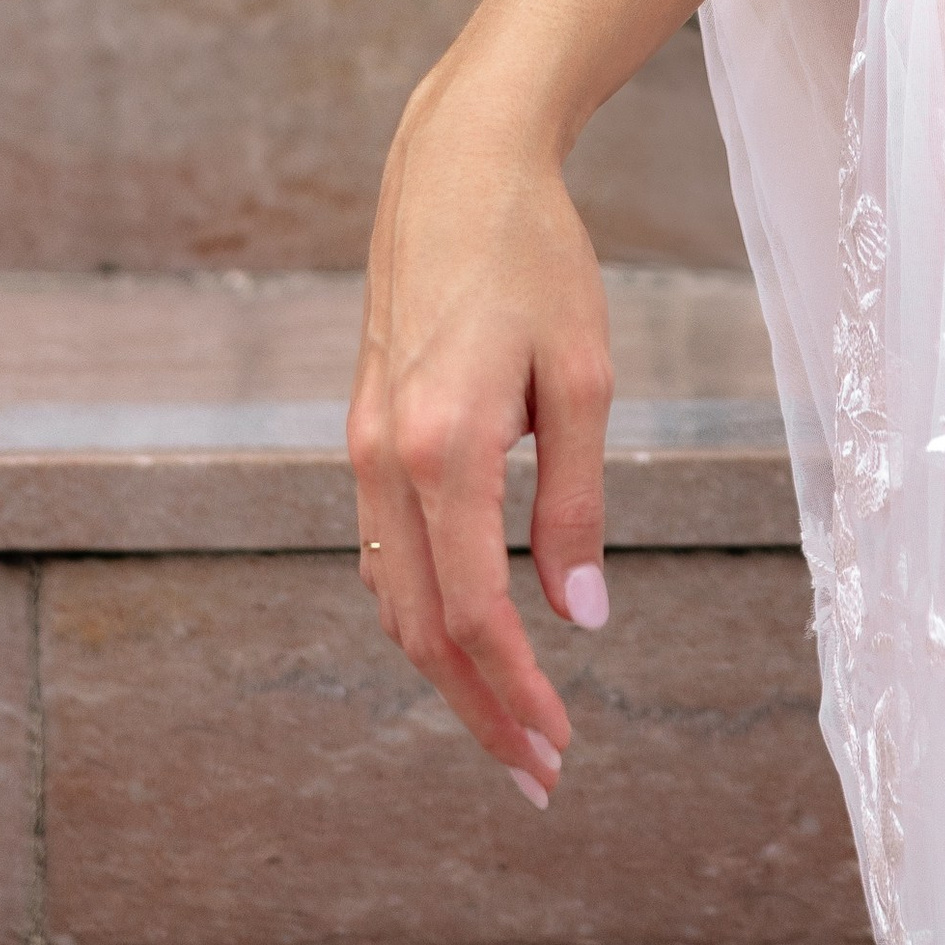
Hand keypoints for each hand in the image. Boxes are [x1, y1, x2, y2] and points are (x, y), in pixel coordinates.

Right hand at [347, 72, 614, 804]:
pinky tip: (466, 638)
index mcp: (441, 449)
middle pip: (420, 630)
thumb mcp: (582, 373)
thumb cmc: (536, 257)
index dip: (515, 693)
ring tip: (513, 725)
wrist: (456, 167)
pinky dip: (420, 613)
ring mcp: (362, 449)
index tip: (561, 749)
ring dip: (447, 673)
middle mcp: (383, 461)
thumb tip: (582, 617)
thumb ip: (577, 499)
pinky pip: (383, 553)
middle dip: (479, 711)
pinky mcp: (363, 432)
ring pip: (393, 600)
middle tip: (539, 777)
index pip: (472, 614)